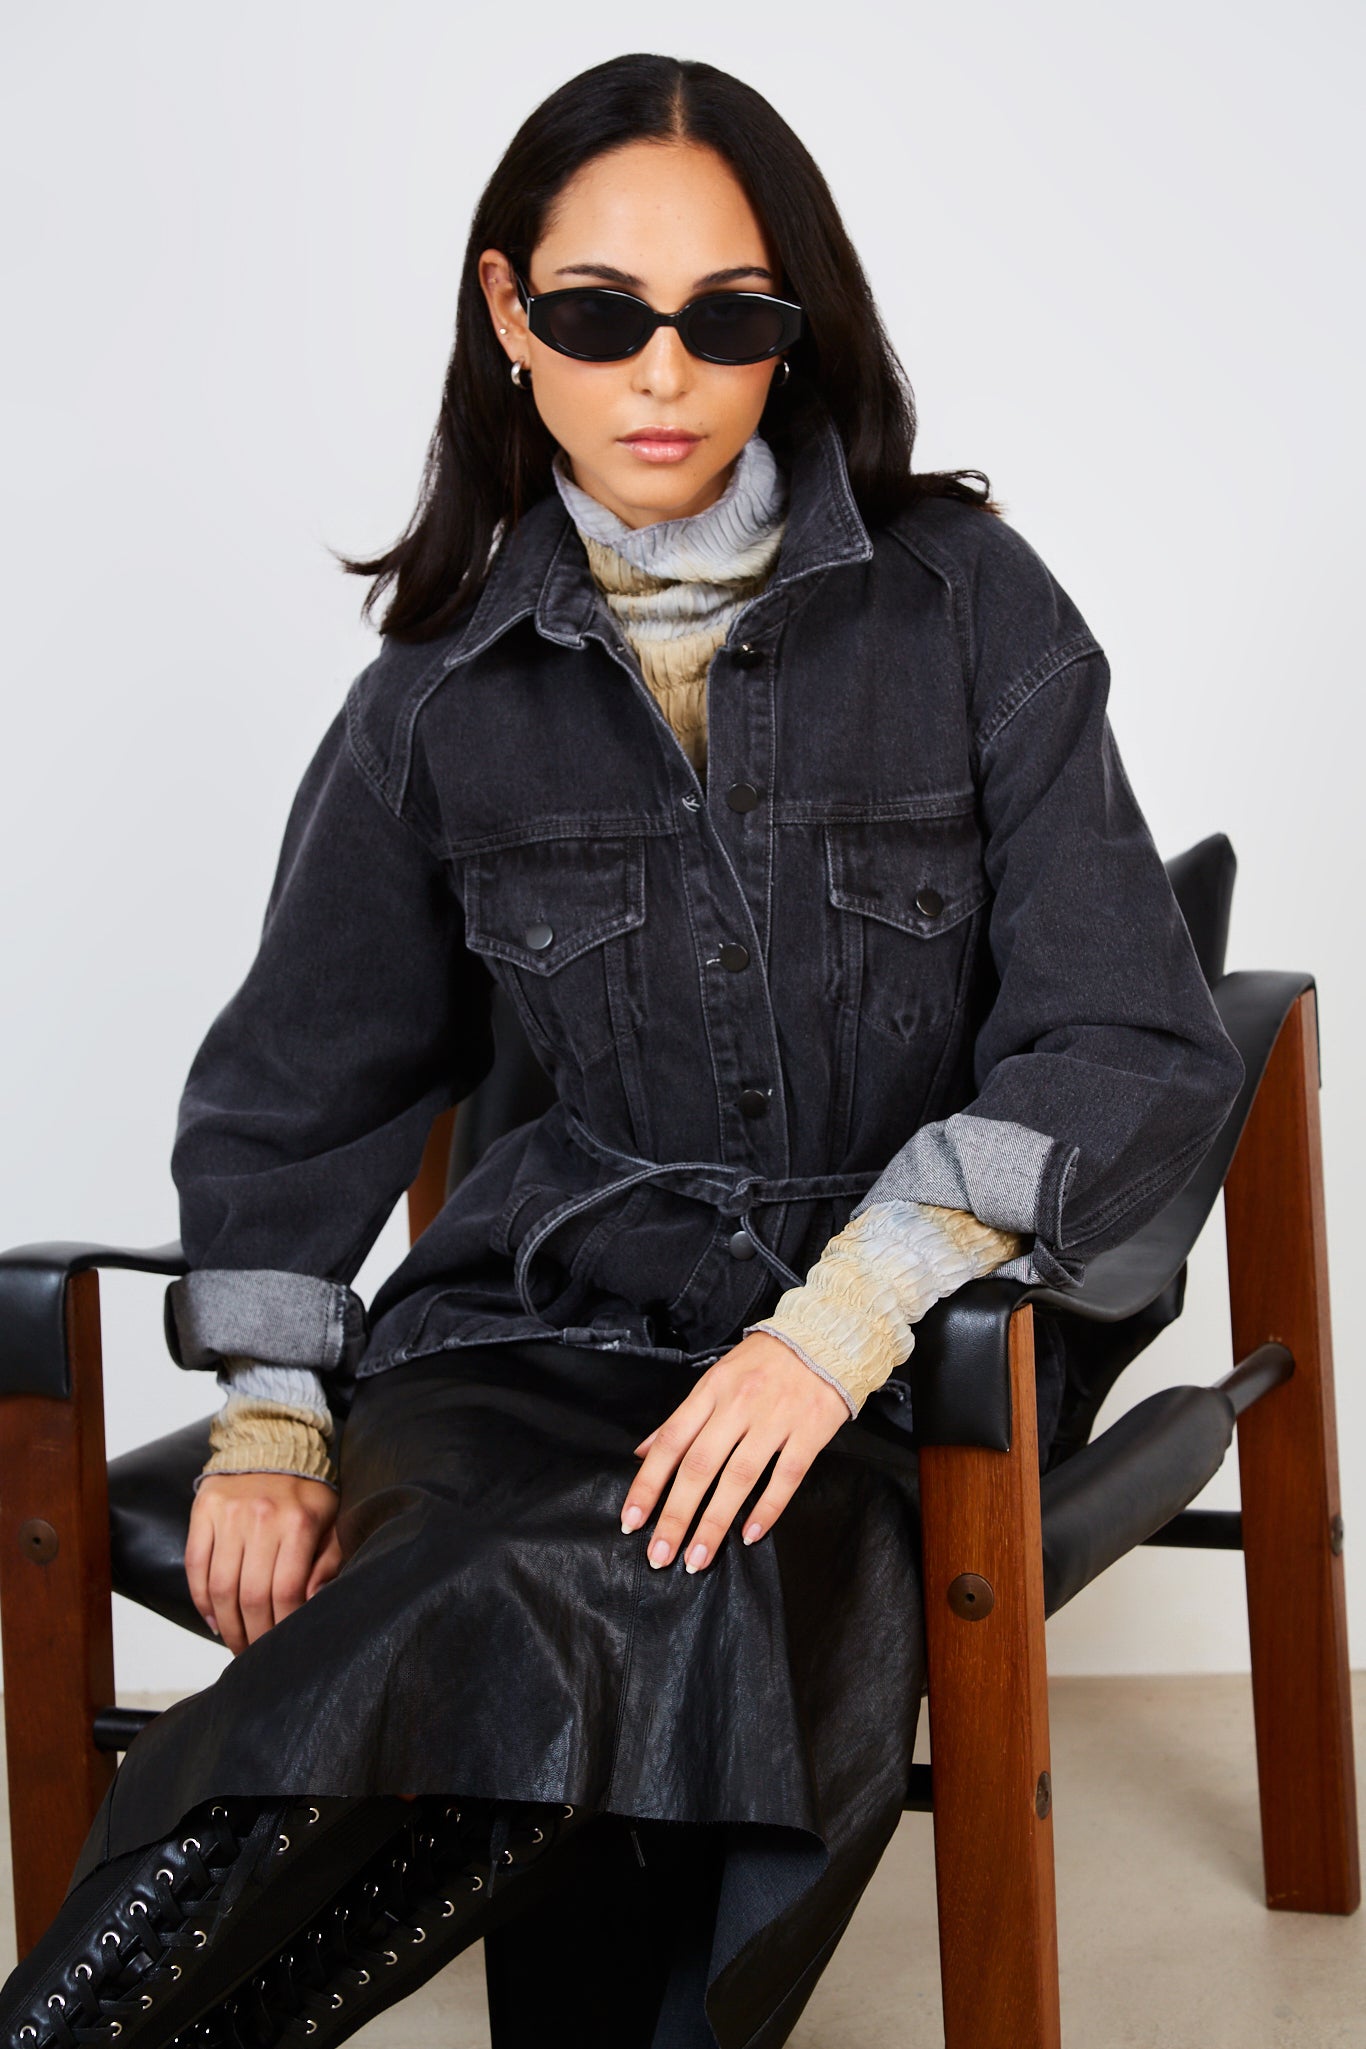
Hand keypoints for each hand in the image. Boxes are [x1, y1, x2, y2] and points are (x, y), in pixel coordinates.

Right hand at [186, 1472, 343, 1654]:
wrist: (274, 1441)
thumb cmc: (307, 1489)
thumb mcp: (331, 1520)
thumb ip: (327, 1561)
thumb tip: (312, 1604)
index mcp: (299, 1522)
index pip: (287, 1590)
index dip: (283, 1626)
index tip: (283, 1645)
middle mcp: (261, 1518)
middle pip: (252, 1595)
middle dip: (253, 1635)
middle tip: (255, 1655)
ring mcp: (229, 1514)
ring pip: (220, 1586)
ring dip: (226, 1625)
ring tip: (235, 1644)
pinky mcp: (204, 1510)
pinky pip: (196, 1565)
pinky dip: (201, 1599)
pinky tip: (213, 1619)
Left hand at [618, 1330, 850, 1572]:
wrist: (828, 1336)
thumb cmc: (766, 1361)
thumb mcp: (716, 1377)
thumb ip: (682, 1417)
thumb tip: (642, 1451)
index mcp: (710, 1390)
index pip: (670, 1441)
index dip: (648, 1483)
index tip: (631, 1520)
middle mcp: (738, 1405)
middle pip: (699, 1467)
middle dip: (675, 1516)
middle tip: (659, 1556)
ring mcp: (775, 1419)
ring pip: (738, 1478)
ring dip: (715, 1523)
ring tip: (697, 1559)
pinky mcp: (809, 1431)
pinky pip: (786, 1476)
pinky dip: (768, 1508)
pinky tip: (751, 1535)